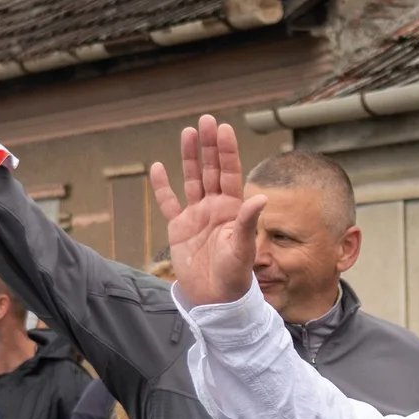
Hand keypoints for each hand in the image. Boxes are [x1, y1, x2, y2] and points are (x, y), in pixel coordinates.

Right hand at [150, 116, 267, 306]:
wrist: (215, 299)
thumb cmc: (235, 276)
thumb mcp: (243, 249)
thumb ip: (248, 222)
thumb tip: (261, 197)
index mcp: (233, 209)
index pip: (230, 173)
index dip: (227, 151)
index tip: (223, 129)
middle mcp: (215, 207)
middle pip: (211, 170)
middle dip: (209, 146)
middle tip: (206, 120)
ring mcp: (196, 216)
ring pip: (191, 180)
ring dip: (189, 158)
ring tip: (187, 132)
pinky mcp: (179, 228)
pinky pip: (169, 203)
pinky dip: (162, 187)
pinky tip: (157, 167)